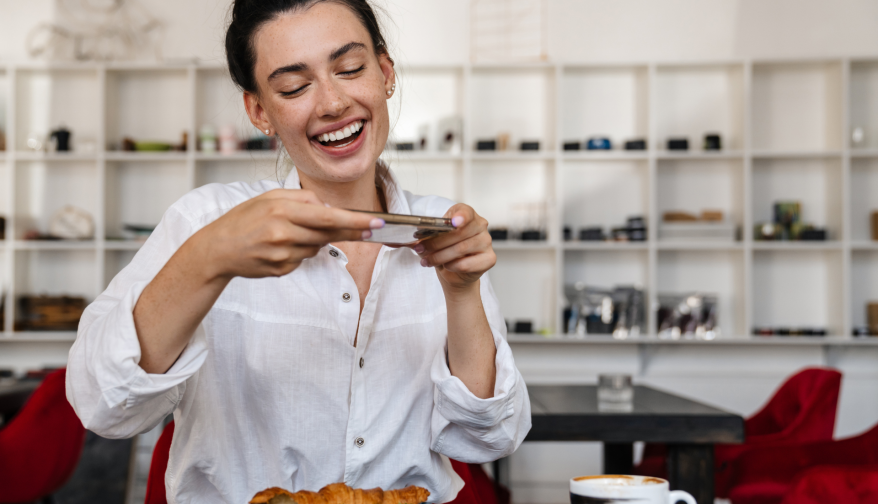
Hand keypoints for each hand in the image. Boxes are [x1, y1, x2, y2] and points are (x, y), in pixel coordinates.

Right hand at [194, 189, 382, 279]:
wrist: (218, 248)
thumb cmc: (244, 219)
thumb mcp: (270, 197)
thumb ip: (301, 199)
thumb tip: (328, 208)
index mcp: (281, 210)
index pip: (327, 216)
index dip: (354, 221)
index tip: (375, 223)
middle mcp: (283, 233)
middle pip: (328, 234)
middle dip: (351, 231)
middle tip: (370, 230)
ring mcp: (282, 254)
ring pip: (317, 247)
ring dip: (315, 239)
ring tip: (291, 232)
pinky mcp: (281, 269)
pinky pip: (303, 259)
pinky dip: (299, 251)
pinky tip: (280, 246)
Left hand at [412, 204, 495, 291]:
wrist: (455, 271)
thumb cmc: (446, 250)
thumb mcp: (434, 238)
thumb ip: (427, 237)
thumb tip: (415, 242)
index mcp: (467, 214)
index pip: (465, 212)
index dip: (460, 216)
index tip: (453, 222)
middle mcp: (480, 225)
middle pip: (458, 233)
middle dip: (436, 242)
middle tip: (420, 248)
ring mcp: (487, 241)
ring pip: (460, 249)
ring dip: (440, 257)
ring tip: (428, 261)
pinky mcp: (490, 258)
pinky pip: (466, 264)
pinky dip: (452, 266)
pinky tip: (445, 266)